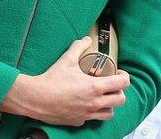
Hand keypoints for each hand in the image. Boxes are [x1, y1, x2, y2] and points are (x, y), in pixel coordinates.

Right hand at [0, 36, 129, 125]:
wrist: (35, 99)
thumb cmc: (52, 80)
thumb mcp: (67, 59)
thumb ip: (79, 47)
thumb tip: (87, 39)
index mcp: (95, 87)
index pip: (123, 83)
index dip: (124, 76)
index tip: (117, 73)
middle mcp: (94, 103)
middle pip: (121, 100)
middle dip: (119, 91)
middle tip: (112, 85)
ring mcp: (87, 114)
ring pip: (110, 113)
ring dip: (109, 104)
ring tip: (102, 96)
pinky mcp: (78, 121)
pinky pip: (92, 119)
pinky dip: (93, 112)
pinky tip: (86, 104)